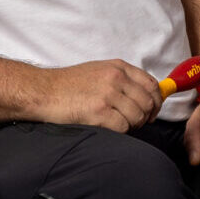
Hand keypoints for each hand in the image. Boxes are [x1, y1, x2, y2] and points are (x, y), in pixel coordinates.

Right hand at [38, 60, 163, 132]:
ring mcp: (107, 94)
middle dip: (146, 116)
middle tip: (136, 123)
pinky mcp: (98, 112)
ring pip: (138, 116)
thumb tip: (145, 95)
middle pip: (148, 102)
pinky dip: (120, 131)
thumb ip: (122, 79)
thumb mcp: (98, 71)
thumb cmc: (67, 84)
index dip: (156, 101)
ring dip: (132, 125)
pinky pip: (123, 127)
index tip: (152, 111)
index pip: (152, 84)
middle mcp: (116, 78)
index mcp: (118, 67)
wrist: (42, 91)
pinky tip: (108, 128)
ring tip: (119, 124)